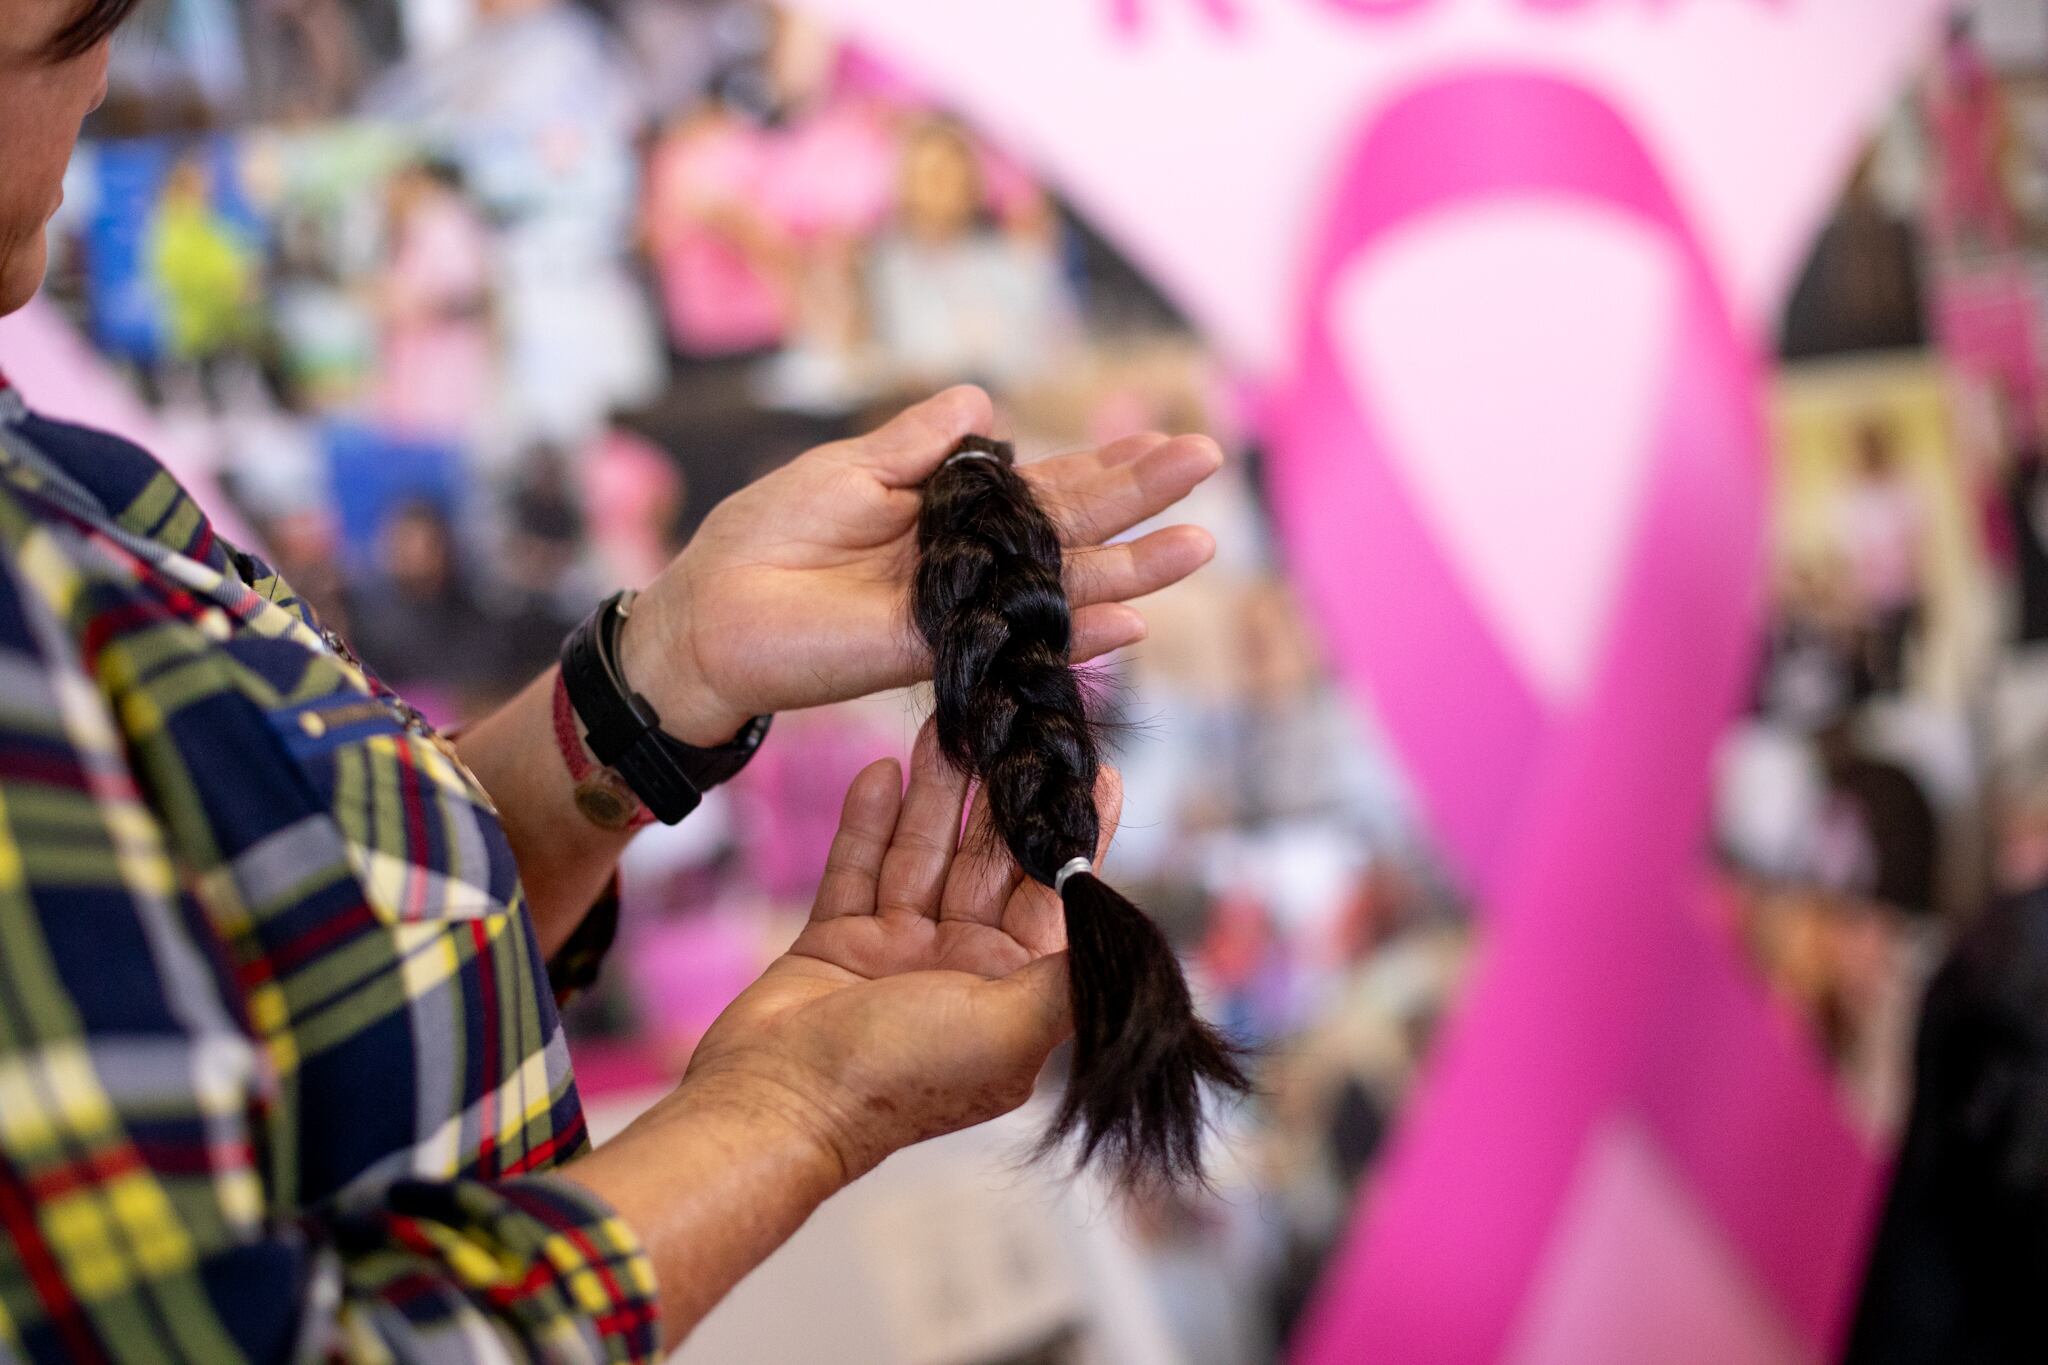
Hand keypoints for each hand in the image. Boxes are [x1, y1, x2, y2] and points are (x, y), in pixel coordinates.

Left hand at [619, 386, 1223, 742]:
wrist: (707, 610)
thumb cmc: (766, 538)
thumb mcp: (849, 469)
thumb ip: (923, 445)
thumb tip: (988, 401)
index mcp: (955, 515)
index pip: (1047, 487)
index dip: (1107, 465)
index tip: (1168, 440)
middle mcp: (973, 565)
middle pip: (1072, 527)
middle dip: (1141, 495)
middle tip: (1209, 458)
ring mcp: (962, 609)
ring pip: (1061, 584)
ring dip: (1135, 568)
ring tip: (1200, 544)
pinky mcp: (932, 647)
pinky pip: (1015, 634)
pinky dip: (1072, 629)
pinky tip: (1132, 620)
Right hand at [679, 723, 1120, 1181]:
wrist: (776, 1106)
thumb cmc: (896, 1077)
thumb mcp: (1007, 1032)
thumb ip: (1066, 981)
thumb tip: (1125, 940)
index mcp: (1012, 993)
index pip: (1055, 897)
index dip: (1074, 837)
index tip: (1096, 774)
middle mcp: (961, 969)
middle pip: (987, 864)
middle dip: (998, 798)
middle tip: (1008, 728)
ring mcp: (898, 954)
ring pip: (923, 856)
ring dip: (935, 794)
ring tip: (945, 728)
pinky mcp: (839, 943)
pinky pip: (858, 868)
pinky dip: (869, 822)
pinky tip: (880, 771)